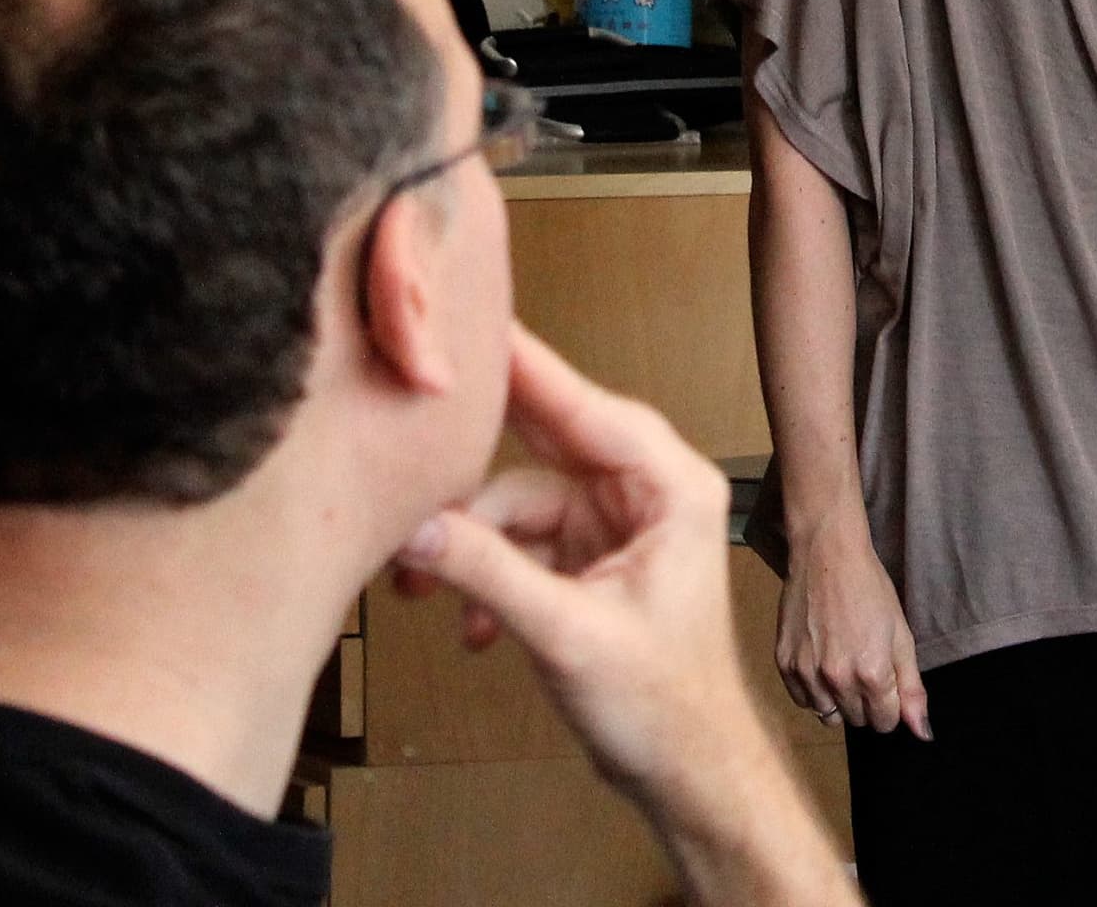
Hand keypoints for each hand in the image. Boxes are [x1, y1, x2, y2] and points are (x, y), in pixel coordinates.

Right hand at [391, 328, 778, 809]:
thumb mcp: (569, 635)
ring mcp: (612, 523)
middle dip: (473, 457)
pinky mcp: (585, 559)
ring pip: (518, 499)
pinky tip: (468, 627)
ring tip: (419, 582)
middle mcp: (644, 491)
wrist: (685, 773)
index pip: (587, 406)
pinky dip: (486, 576)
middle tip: (411, 430)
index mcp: (671, 487)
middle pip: (546, 441)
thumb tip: (417, 529)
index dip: (526, 367)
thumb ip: (490, 575)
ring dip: (468, 541)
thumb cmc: (665, 706)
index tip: (475, 324)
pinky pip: (518, 542)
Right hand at [775, 508, 930, 737]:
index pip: (885, 722)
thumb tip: (922, 732)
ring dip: (839, 699)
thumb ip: (912, 688)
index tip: (886, 678)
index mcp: (872, 674)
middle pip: (858, 720)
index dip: (890, 703)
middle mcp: (837, 680)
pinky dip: (814, 690)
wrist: (826, 555)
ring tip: (842, 662)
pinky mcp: (784, 664)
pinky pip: (803, 701)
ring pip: (829, 716)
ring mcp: (807, 674)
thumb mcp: (901, 635)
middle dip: (867, 701)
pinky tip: (821, 662)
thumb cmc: (870, 589)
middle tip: (865, 664)